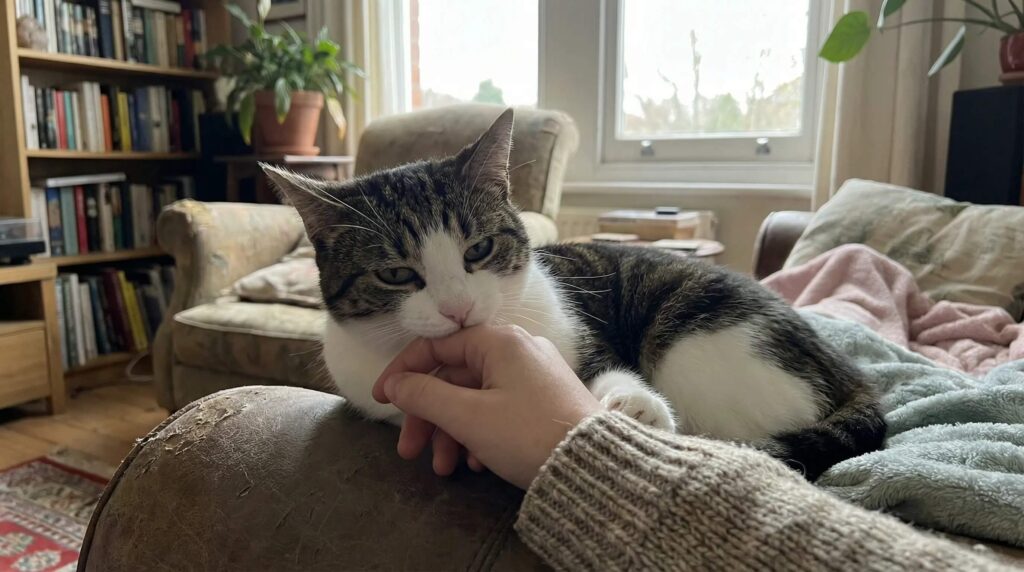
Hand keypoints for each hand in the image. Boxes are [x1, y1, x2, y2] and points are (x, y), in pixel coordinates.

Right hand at [372, 325, 601, 488]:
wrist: (593, 466)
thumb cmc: (527, 434)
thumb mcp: (468, 417)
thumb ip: (425, 396)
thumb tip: (396, 384)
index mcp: (499, 342)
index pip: (437, 346)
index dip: (403, 372)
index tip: (382, 401)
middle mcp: (517, 350)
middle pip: (454, 377)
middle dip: (428, 417)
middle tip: (409, 451)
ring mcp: (533, 376)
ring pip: (475, 398)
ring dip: (452, 433)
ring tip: (445, 469)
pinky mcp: (544, 401)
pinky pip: (499, 410)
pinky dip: (480, 434)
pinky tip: (476, 465)